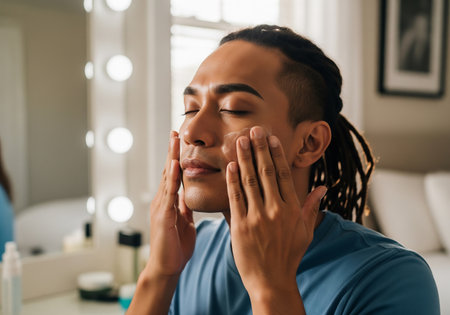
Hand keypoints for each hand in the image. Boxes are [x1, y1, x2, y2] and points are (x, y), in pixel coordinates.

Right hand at [147, 131, 195, 276]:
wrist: (166, 268)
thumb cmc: (176, 248)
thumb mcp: (184, 223)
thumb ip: (184, 208)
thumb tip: (187, 196)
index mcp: (169, 202)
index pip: (174, 175)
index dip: (177, 158)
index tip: (180, 142)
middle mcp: (163, 201)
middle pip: (168, 171)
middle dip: (172, 151)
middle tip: (175, 131)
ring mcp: (161, 207)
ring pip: (167, 177)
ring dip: (171, 157)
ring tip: (174, 140)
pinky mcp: (163, 216)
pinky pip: (169, 194)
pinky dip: (171, 178)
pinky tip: (175, 165)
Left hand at [226, 126, 326, 299]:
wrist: (271, 280)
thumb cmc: (289, 256)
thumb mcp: (306, 232)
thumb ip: (312, 207)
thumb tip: (322, 187)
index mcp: (292, 209)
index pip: (283, 174)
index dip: (276, 154)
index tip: (271, 138)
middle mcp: (275, 210)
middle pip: (266, 172)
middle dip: (259, 148)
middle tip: (254, 130)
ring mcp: (257, 217)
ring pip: (250, 181)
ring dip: (244, 158)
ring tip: (240, 141)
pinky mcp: (240, 225)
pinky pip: (235, 198)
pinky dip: (232, 180)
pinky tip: (230, 166)